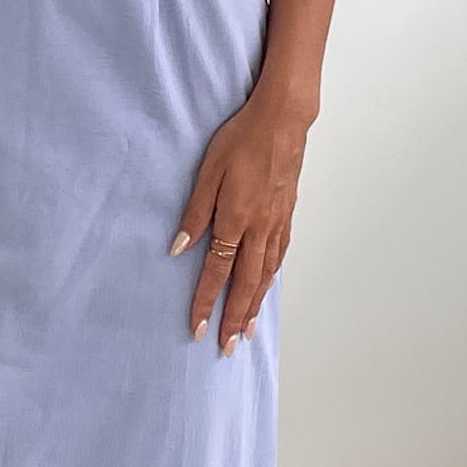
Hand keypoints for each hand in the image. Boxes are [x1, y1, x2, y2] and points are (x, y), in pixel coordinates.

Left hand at [170, 89, 307, 351]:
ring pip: (266, 277)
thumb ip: (194, 213)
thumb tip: (179, 248)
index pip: (216, 273)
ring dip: (255, 307)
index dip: (205, 303)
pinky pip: (278, 258)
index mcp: (236, 220)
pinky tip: (266, 289)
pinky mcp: (287, 216)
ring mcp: (277, 224)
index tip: (195, 328)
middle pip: (246, 286)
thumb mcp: (208, 172)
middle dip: (234, 320)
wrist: (283, 120)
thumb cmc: (242, 139)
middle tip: (227, 347)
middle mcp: (259, 229)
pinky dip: (271, 281)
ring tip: (247, 332)